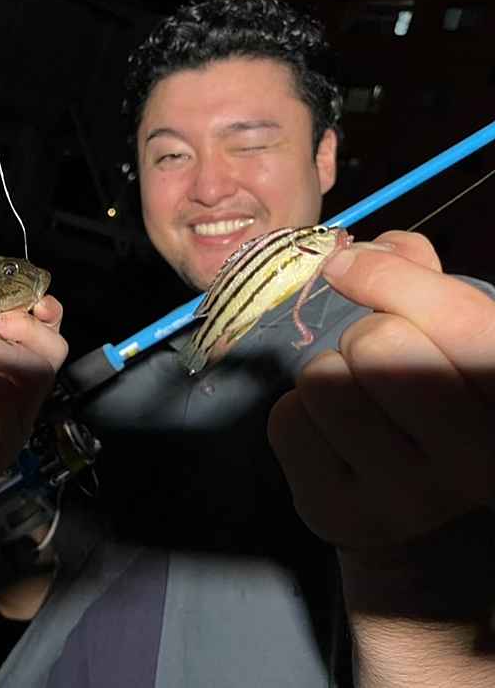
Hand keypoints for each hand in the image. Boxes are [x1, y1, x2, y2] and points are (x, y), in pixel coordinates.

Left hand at [268, 230, 494, 550]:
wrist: (401, 502)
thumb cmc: (426, 400)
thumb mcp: (443, 336)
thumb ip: (421, 279)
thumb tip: (376, 248)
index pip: (460, 320)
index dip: (390, 274)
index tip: (348, 266)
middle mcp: (478, 462)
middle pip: (380, 345)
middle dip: (361, 334)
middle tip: (368, 356)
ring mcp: (409, 499)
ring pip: (324, 382)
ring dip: (323, 374)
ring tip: (348, 398)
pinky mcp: (340, 515)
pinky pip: (287, 422)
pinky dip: (294, 413)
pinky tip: (324, 433)